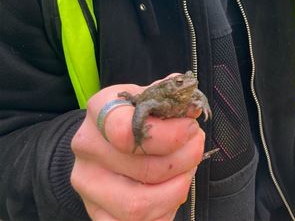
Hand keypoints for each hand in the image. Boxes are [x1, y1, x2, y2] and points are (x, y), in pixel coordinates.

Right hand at [71, 80, 204, 219]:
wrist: (107, 137)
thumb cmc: (135, 113)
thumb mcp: (149, 96)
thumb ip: (169, 98)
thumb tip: (192, 105)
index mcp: (100, 109)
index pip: (126, 129)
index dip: (168, 135)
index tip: (191, 128)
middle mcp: (87, 145)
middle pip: (143, 169)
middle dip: (184, 160)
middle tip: (196, 148)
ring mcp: (87, 182)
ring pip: (138, 205)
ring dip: (176, 190)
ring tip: (186, 171)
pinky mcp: (94, 211)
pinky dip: (162, 213)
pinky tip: (170, 193)